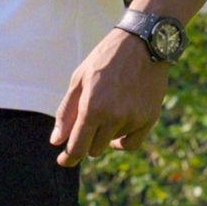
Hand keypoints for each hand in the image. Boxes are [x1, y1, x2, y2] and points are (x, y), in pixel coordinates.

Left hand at [50, 26, 169, 166]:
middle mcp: (115, 118)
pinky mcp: (150, 118)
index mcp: (93, 108)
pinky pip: (132, 143)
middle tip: (85, 125)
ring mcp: (134, 119)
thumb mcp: (79, 80)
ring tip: (105, 108)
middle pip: (94, 149)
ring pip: (112, 144)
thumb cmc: (105, 59)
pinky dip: (121, 141)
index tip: (64, 161)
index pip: (78, 146)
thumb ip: (67, 113)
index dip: (69, 158)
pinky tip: (116, 131)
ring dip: (104, 134)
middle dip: (86, 142)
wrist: (143, 44)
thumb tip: (56, 142)